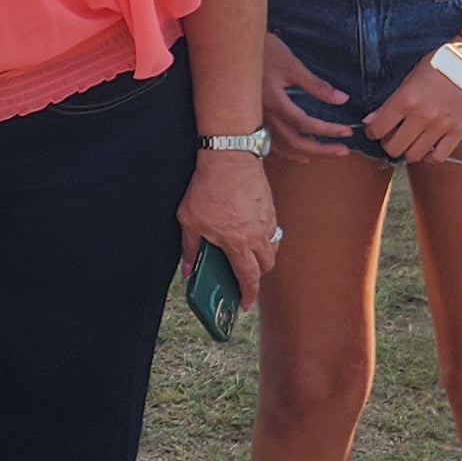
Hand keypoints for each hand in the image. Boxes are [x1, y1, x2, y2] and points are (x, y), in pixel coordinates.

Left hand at [178, 148, 278, 301]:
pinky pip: (273, 230)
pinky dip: (264, 237)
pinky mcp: (271, 206)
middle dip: (257, 276)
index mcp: (238, 242)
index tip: (245, 304)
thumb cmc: (208, 187)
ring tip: (246, 253)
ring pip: (272, 248)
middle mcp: (258, 235)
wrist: (229, 156)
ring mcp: (268, 220)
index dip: (248, 294)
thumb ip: (190, 247)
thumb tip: (189, 269)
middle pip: (266, 266)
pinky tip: (248, 231)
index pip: (249, 278)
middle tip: (243, 277)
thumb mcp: (189, 219)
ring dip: (262, 256)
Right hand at [263, 34, 355, 158]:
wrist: (232, 48)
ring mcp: (255, 119)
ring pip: (280, 146)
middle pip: (294, 142)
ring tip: (321, 156)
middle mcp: (263, 116)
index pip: (304, 124)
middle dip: (320, 149)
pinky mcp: (251, 118)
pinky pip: (268, 142)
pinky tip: (295, 154)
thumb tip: (342, 99)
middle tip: (343, 151)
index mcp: (274, 102)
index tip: (347, 132)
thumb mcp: (292, 65)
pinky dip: (284, 151)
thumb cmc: (264, 51)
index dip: (327, 130)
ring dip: (303, 153)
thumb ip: (316, 86)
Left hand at [364, 56, 461, 165]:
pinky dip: (430, 157)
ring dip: (408, 151)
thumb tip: (371, 120)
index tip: (375, 129)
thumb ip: (391, 101)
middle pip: (393, 148)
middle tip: (392, 136)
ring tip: (410, 141)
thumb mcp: (411, 76)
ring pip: (414, 155)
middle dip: (388, 144)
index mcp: (405, 99)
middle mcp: (421, 116)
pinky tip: (428, 148)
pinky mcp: (458, 132)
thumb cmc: (441, 64)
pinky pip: (438, 157)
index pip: (377, 129)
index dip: (372, 132)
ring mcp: (440, 127)